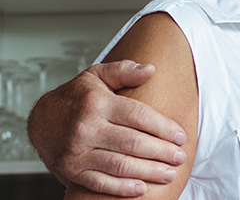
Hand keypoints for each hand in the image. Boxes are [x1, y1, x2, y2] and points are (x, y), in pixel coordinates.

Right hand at [27, 60, 187, 196]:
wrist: (41, 121)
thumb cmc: (76, 98)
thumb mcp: (97, 76)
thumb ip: (124, 71)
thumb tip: (151, 69)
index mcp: (96, 103)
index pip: (138, 115)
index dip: (164, 127)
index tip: (181, 136)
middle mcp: (85, 128)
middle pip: (133, 143)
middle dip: (162, 152)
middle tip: (180, 157)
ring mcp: (77, 152)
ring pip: (120, 165)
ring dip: (148, 172)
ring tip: (169, 173)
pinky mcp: (71, 171)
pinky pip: (100, 182)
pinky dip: (122, 188)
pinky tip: (141, 188)